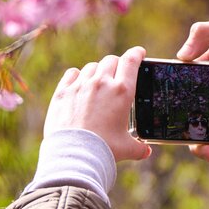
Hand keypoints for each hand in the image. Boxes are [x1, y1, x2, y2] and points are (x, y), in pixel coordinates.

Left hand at [44, 46, 151, 162]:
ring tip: (97, 83)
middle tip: (117, 74)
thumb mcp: (127, 148)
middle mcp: (101, 83)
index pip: (131, 61)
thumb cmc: (104, 150)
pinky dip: (77, 76)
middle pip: (111, 60)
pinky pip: (72, 74)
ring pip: (92, 67)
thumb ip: (139, 148)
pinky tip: (79, 84)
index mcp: (122, 92)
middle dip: (117, 65)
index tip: (139, 52)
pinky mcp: (63, 92)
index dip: (137, 53)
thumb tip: (146, 152)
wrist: (75, 155)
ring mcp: (81, 85)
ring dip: (97, 72)